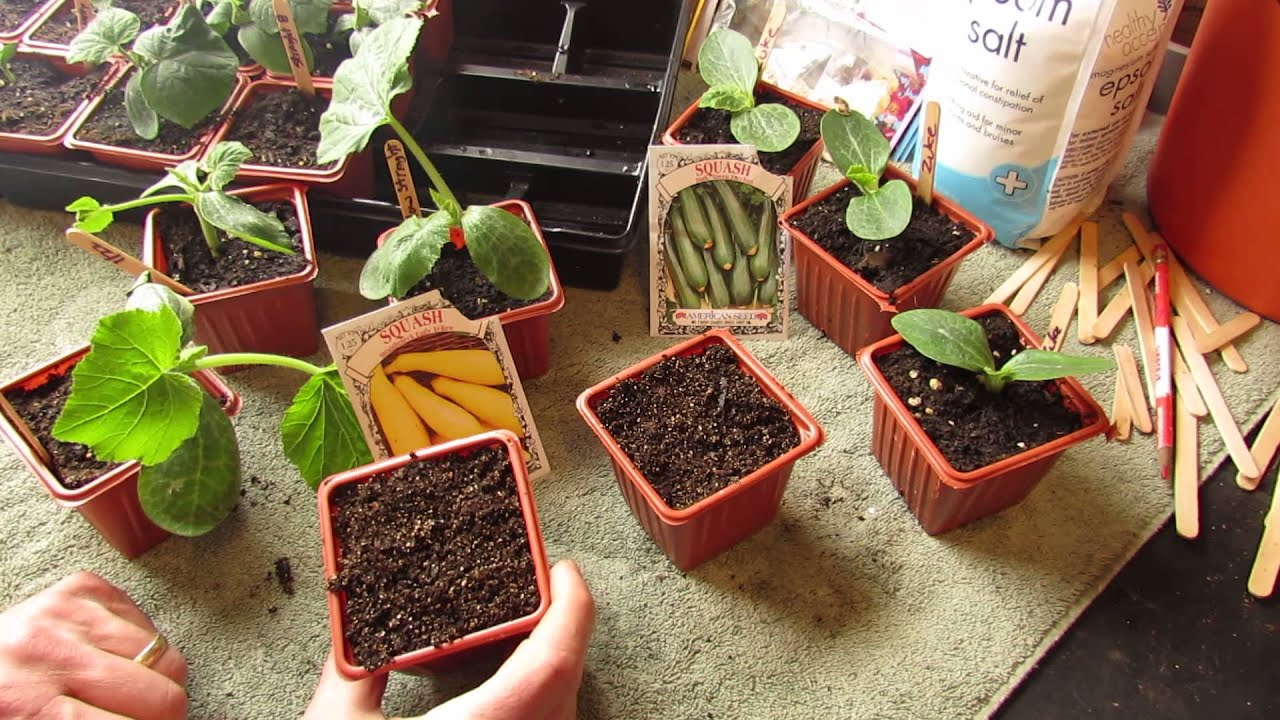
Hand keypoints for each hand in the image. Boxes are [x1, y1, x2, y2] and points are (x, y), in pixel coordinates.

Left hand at [0, 571, 187, 718]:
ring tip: (131, 687)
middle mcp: (50, 653)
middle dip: (164, 711)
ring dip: (155, 676)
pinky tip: (116, 656)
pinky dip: (140, 643)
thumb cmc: (7, 705)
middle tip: (149, 716)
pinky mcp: (83, 587)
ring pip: (164, 654)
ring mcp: (68, 613)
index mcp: (31, 707)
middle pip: (160, 694)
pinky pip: (147, 620)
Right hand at [305, 559, 595, 719]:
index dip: (572, 607)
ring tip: (525, 644)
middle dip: (562, 633)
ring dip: (553, 676)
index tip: (564, 572)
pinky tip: (512, 701)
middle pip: (567, 685)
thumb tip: (354, 633)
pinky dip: (541, 709)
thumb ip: (351, 675)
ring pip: (563, 716)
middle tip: (538, 599)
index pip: (555, 659)